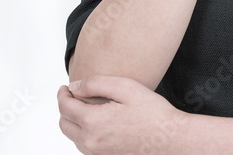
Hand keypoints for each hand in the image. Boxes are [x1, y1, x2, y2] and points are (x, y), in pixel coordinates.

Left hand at [57, 76, 187, 154]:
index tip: (65, 87)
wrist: (170, 139)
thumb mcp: (126, 87)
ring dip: (74, 121)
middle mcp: (91, 141)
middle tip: (73, 95)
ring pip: (73, 136)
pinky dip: (84, 132)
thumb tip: (74, 87)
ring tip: (86, 107)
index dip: (63, 94)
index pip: (65, 107)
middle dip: (65, 107)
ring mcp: (97, 153)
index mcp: (94, 122)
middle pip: (64, 124)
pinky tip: (98, 122)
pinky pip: (85, 145)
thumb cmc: (154, 113)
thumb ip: (96, 84)